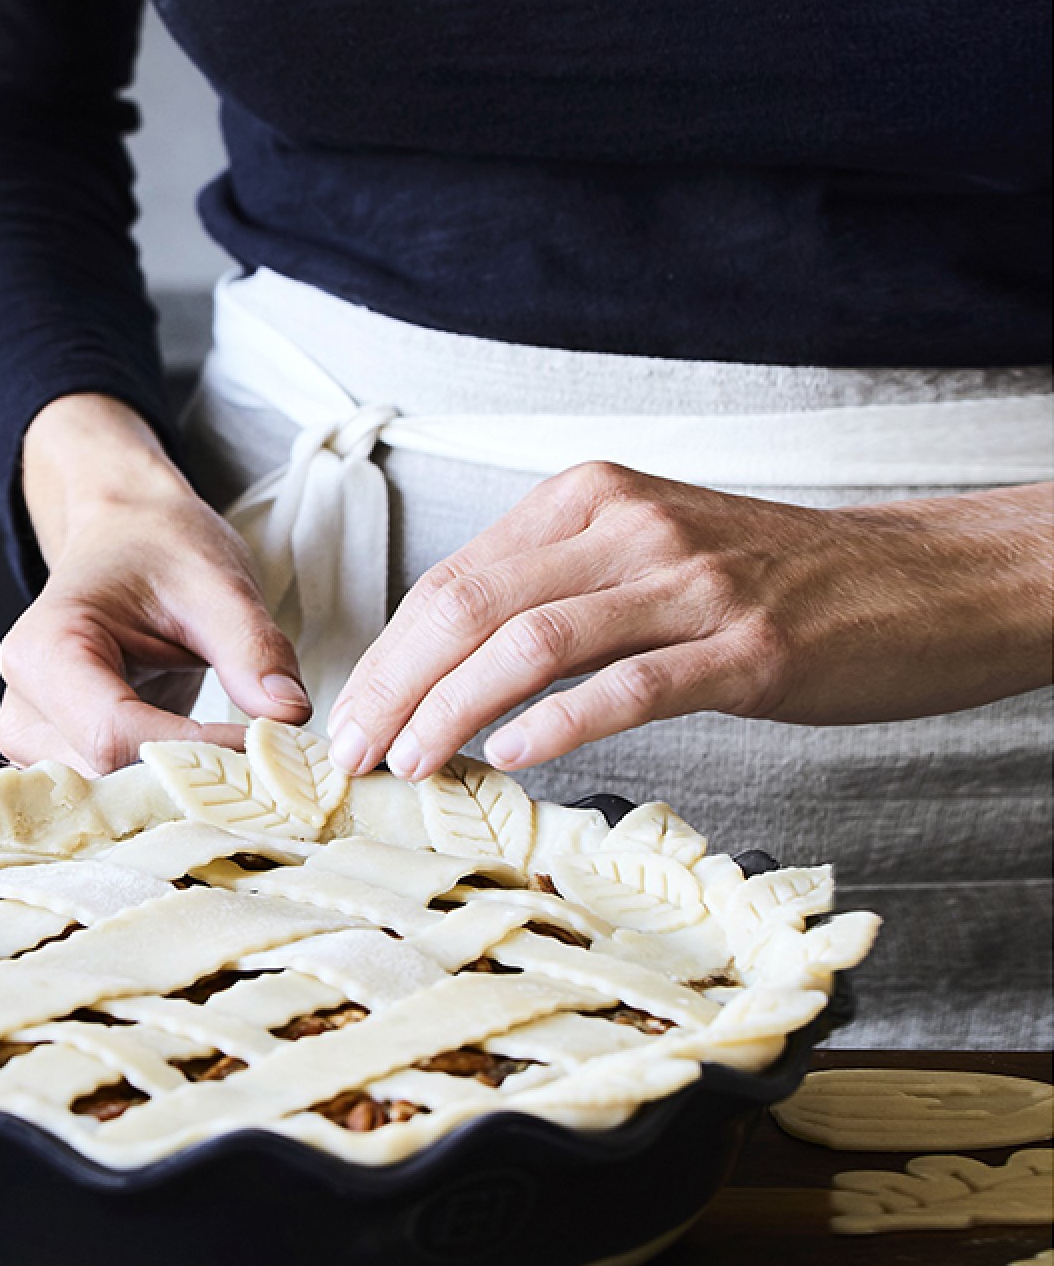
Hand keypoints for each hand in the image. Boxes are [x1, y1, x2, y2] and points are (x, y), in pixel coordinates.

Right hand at [0, 394, 310, 772]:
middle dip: (191, 783)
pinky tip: (212, 779)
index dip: (195, 753)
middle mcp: (24, 709)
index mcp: (45, 651)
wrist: (122, 539)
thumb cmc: (158, 550)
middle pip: (106, 782)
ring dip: (181, 796)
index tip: (267, 745)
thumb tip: (288, 716)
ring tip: (243, 771)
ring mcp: (32, 746)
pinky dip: (168, 796)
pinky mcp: (58, 764)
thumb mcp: (216, 582)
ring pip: (110, 803)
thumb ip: (252, 647)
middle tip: (270, 769)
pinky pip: (113, 801)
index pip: (114, 736)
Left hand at [325, 461, 1053, 779]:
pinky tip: (511, 758)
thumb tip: (440, 665)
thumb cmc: (766, 582)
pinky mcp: (745, 648)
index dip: (386, 656)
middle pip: (470, 606)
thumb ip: (548, 588)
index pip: (452, 580)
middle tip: (354, 755)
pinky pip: (628, 686)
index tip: (347, 718)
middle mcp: (629, 526)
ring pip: (531, 643)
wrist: (918, 581)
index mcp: (588, 498)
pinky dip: (559, 724)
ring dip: (452, 712)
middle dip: (395, 688)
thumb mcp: (642, 554)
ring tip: (410, 767)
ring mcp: (690, 584)